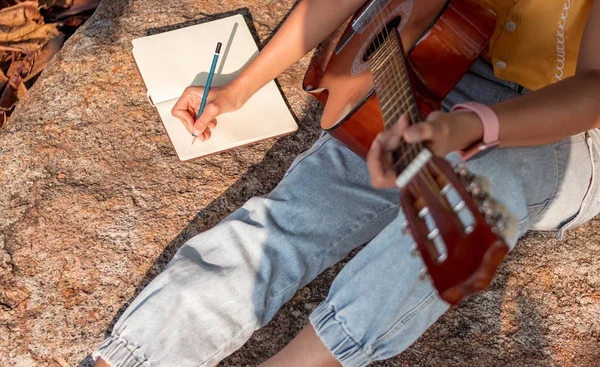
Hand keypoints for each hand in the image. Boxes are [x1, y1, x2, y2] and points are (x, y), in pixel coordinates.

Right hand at [171, 83, 247, 140]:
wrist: (238, 95)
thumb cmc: (228, 95)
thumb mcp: (214, 108)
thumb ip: (204, 119)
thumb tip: (196, 130)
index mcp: (190, 94)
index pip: (178, 110)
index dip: (185, 120)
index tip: (195, 126)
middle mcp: (192, 100)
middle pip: (185, 118)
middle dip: (193, 128)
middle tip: (201, 136)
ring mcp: (197, 105)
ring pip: (193, 122)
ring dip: (199, 129)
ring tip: (206, 135)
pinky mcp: (204, 110)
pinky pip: (200, 121)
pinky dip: (205, 126)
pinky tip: (211, 126)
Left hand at [366, 111, 482, 187]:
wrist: (450, 129)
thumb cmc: (446, 133)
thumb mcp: (438, 129)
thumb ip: (424, 131)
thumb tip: (407, 135)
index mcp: (410, 175)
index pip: (380, 179)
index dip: (375, 164)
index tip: (379, 142)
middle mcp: (401, 170)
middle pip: (378, 161)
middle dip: (386, 141)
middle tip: (401, 125)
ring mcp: (397, 160)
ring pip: (380, 149)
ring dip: (389, 134)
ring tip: (405, 121)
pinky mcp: (396, 150)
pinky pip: (385, 141)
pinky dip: (391, 131)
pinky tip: (403, 123)